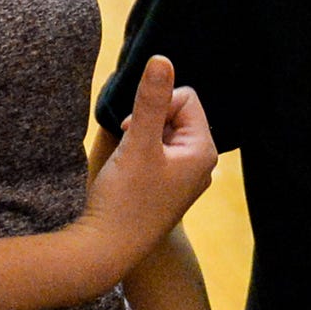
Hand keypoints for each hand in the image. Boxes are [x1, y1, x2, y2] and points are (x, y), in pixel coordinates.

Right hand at [79, 58, 218, 283]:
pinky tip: (127, 175)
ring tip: (127, 162)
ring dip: (142, 137)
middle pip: (176, 115)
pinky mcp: (168, 190)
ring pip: (164, 134)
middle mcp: (202, 166)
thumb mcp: (138, 142)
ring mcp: (185, 180)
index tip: (133, 129)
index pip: (186, 98)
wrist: (107, 251)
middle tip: (129, 146)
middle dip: (149, 120)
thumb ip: (150, 99)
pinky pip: (159, 155)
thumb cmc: (125, 199)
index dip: (156, 105)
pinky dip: (141, 155)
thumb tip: (162, 58)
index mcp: (204, 151)